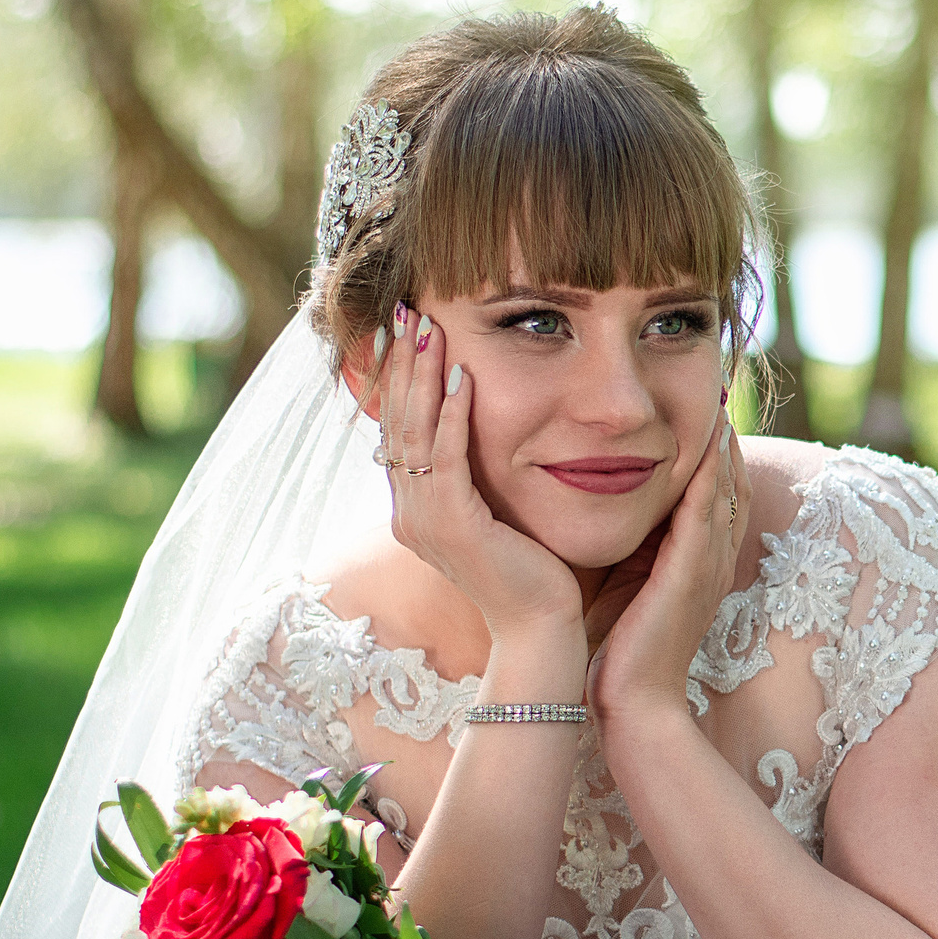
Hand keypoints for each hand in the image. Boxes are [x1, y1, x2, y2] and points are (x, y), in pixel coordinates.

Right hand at [374, 302, 582, 643]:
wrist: (542, 629)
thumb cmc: (532, 572)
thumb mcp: (498, 514)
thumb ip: (480, 478)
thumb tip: (483, 433)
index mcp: (415, 509)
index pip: (398, 428)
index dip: (400, 377)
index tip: (407, 329)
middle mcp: (408, 513)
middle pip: (395, 421)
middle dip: (401, 363)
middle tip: (405, 309)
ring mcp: (424, 522)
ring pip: (413, 432)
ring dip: (420, 375)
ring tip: (426, 326)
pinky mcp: (452, 528)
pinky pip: (446, 459)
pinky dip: (451, 416)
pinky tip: (460, 377)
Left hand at [589, 411, 751, 734]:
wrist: (635, 704)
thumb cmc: (624, 654)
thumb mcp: (631, 590)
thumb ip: (634, 554)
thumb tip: (615, 520)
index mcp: (700, 566)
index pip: (718, 500)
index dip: (716, 459)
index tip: (704, 419)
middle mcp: (713, 562)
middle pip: (731, 488)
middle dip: (726, 442)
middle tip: (718, 394)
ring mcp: (707, 568)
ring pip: (724, 493)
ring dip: (722, 448)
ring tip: (716, 404)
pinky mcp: (689, 575)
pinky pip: (705, 514)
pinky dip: (707, 477)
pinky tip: (703, 446)